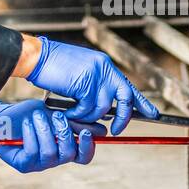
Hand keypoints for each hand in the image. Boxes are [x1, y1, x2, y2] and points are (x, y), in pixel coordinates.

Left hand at [0, 99, 97, 172]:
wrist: (3, 119)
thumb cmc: (30, 116)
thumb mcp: (55, 116)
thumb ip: (75, 123)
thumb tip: (102, 130)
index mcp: (65, 148)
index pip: (83, 157)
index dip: (87, 147)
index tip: (84, 132)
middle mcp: (54, 159)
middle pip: (68, 154)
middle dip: (64, 133)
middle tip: (55, 116)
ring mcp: (39, 164)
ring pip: (50, 152)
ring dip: (44, 131)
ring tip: (35, 116)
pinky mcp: (23, 164)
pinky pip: (32, 152)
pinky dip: (31, 135)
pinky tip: (27, 124)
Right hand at [25, 36, 159, 133]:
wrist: (36, 57)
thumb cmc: (53, 69)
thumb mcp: (81, 75)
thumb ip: (95, 88)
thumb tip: (108, 111)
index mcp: (105, 65)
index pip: (128, 85)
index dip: (142, 101)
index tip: (153, 114)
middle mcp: (105, 67)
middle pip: (125, 97)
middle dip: (124, 117)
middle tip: (116, 130)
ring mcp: (96, 74)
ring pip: (102, 108)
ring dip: (88, 116)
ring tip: (74, 113)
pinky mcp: (86, 83)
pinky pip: (87, 109)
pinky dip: (77, 114)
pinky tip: (67, 110)